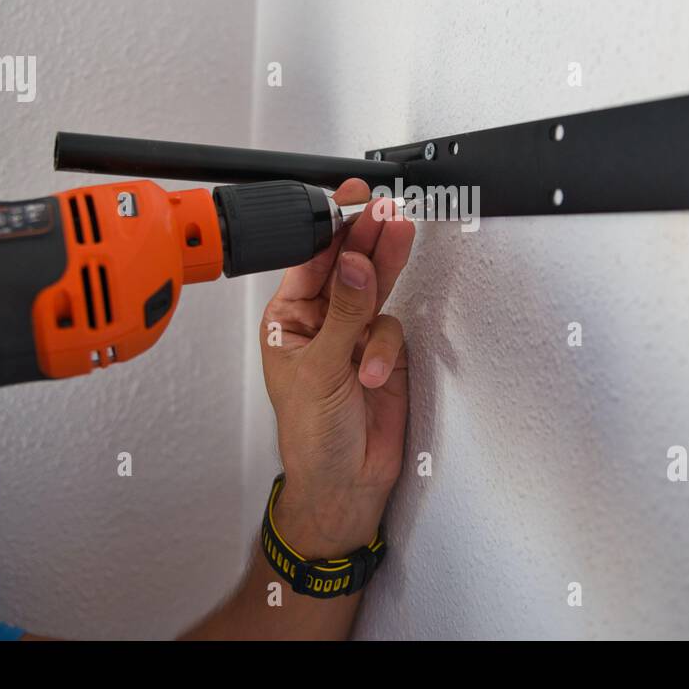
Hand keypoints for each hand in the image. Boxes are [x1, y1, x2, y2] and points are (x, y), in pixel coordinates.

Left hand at [259, 179, 414, 556]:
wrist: (345, 485)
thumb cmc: (311, 439)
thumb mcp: (321, 371)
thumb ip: (345, 314)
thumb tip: (355, 265)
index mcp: (288, 319)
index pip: (312, 262)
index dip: (332, 230)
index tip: (351, 203)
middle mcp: (322, 322)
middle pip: (349, 267)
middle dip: (366, 238)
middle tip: (384, 209)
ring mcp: (354, 335)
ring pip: (374, 287)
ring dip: (386, 265)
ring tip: (400, 230)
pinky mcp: (384, 353)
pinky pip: (392, 327)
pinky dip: (384, 348)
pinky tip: (373, 371)